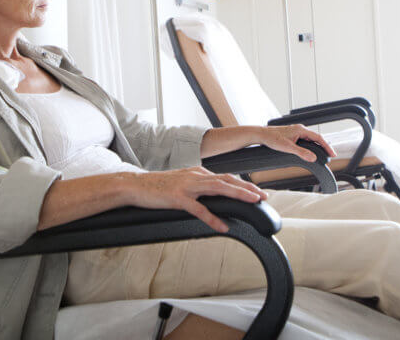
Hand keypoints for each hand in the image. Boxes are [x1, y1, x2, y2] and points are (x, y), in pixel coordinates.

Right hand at [124, 167, 267, 232]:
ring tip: (252, 201)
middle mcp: (195, 176)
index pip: (225, 177)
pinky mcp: (177, 198)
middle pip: (227, 180)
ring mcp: (187, 186)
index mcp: (197, 172)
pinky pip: (199, 209)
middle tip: (263, 196)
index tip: (257, 191)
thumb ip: (198, 186)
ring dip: (237, 194)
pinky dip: (212, 218)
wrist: (135, 186)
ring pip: (218, 188)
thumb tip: (214, 194)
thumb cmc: (157, 186)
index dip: (243, 184)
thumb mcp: (182, 182)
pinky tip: (222, 226)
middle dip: (247, 187)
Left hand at [258, 124, 335, 161]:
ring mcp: (296, 131)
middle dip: (324, 146)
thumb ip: (301, 153)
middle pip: (316, 137)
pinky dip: (311, 145)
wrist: (262, 135)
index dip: (327, 146)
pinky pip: (306, 140)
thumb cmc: (272, 139)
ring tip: (323, 154)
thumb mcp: (288, 147)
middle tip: (330, 156)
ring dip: (318, 146)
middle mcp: (300, 129)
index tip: (332, 154)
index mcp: (301, 130)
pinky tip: (311, 151)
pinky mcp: (293, 134)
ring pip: (311, 138)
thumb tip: (313, 158)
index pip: (319, 137)